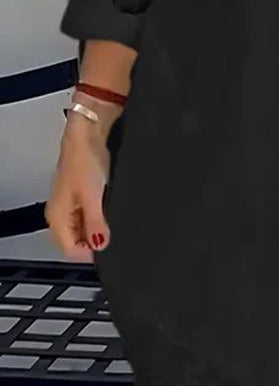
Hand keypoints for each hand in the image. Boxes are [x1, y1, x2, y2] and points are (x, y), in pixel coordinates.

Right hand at [45, 100, 119, 261]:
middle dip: (94, 240)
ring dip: (98, 227)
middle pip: (76, 239)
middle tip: (113, 234)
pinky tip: (111, 207)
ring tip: (114, 219)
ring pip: (84, 226)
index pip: (69, 250)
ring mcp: (72, 200)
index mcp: (57, 216)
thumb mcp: (94, 196)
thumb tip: (100, 245)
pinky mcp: (83, 190)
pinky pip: (91, 212)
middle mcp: (62, 210)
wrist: (90, 132)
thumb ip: (96, 223)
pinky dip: (101, 214)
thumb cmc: (86, 159)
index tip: (110, 248)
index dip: (90, 253)